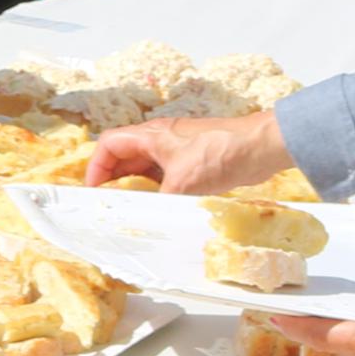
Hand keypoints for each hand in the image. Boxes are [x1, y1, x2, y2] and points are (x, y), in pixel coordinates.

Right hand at [79, 111, 291, 195]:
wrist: (260, 146)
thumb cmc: (220, 153)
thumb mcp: (181, 183)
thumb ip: (157, 201)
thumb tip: (143, 220)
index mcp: (151, 135)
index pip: (110, 144)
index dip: (96, 167)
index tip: (93, 191)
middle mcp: (161, 139)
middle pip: (125, 156)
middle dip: (113, 180)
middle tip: (108, 205)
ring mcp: (178, 149)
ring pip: (146, 167)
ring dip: (136, 187)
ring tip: (131, 210)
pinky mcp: (194, 160)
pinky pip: (165, 174)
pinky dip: (157, 189)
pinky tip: (160, 207)